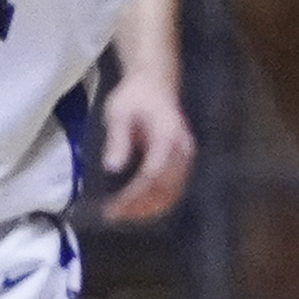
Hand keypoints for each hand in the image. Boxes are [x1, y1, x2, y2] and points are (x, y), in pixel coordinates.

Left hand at [97, 70, 196, 222]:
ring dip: (149, 208)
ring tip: (124, 215)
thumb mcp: (118, 113)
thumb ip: (118, 140)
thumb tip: (113, 168)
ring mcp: (186, 157)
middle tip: (114, 216)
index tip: (113, 207)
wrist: (155, 82)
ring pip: (172, 192)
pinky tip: (139, 207)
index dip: (133, 195)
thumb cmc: (135, 96)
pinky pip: (174, 188)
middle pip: (165, 189)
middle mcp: (182, 150)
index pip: (152, 175)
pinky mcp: (183, 161)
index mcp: (167, 137)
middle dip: (140, 207)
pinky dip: (157, 201)